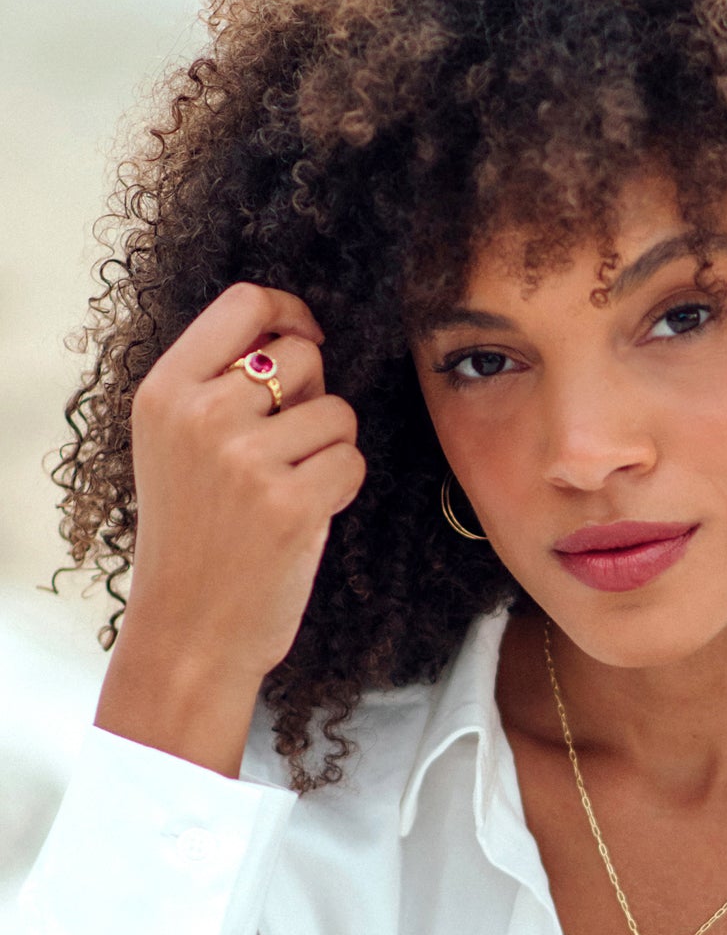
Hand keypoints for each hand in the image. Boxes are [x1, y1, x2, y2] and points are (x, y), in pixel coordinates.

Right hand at [123, 281, 365, 681]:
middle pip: (302, 357)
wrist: (188, 630)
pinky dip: (341, 488)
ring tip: (287, 490)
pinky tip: (305, 516)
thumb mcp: (176, 446)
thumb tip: (295, 333)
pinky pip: (352, 460)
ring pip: (338, 412)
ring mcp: (246, 459)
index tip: (307, 336)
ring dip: (329, 449)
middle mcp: (201, 415)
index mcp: (165, 392)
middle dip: (312, 397)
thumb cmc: (194, 537)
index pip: (242, 304)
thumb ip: (220, 384)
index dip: (289, 312)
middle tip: (285, 449)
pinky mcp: (292, 503)